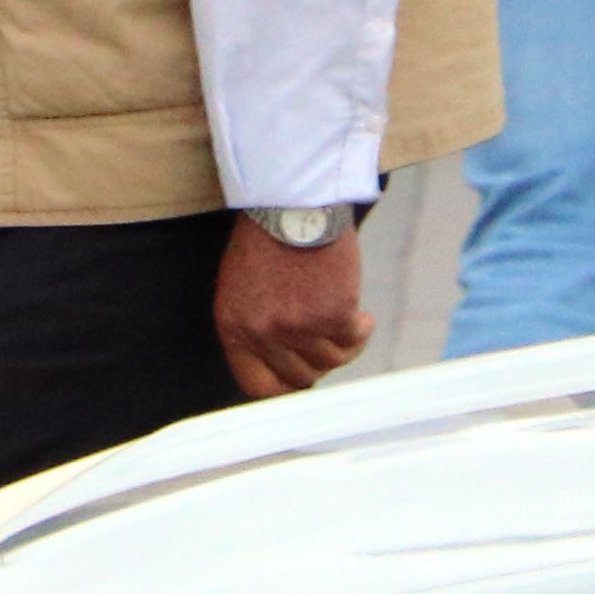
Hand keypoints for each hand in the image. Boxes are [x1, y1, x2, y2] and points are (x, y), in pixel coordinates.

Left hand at [217, 219, 374, 396]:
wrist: (291, 207)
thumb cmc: (266, 243)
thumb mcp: (242, 291)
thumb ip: (256, 330)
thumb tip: (284, 363)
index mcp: (233, 328)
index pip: (257, 386)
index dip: (285, 387)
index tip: (303, 375)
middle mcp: (263, 333)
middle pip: (301, 378)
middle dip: (319, 363)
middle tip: (329, 342)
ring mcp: (298, 326)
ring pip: (332, 360)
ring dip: (344, 345)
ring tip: (346, 321)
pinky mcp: (332, 313)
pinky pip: (353, 339)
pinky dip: (361, 329)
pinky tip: (360, 313)